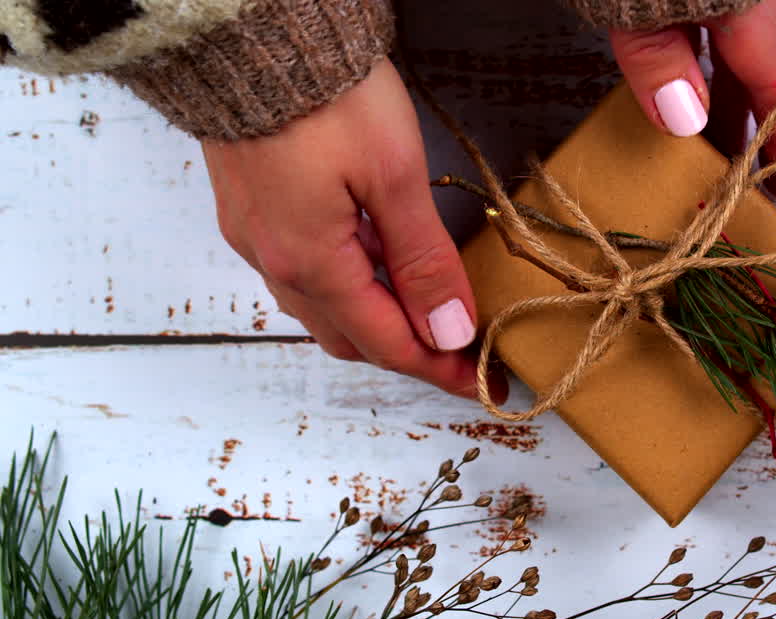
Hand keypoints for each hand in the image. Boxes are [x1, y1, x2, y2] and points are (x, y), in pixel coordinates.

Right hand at [202, 58, 506, 402]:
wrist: (252, 35)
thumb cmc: (327, 97)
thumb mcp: (394, 177)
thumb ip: (423, 260)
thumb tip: (450, 332)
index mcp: (311, 264)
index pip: (387, 344)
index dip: (439, 369)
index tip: (482, 384)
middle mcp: (274, 263)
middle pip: (351, 337)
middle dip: (409, 351)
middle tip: (462, 353)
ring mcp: (255, 238)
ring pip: (324, 309)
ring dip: (377, 320)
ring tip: (429, 310)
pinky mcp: (250, 211)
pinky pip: (304, 274)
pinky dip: (349, 286)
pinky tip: (379, 266)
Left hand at [609, 0, 775, 198]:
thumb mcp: (632, 14)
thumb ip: (658, 63)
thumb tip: (687, 123)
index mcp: (743, 6)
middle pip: (772, 71)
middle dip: (766, 128)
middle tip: (758, 179)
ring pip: (753, 52)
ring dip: (739, 101)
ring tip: (721, 148)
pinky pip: (734, 31)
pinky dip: (723, 68)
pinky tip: (701, 89)